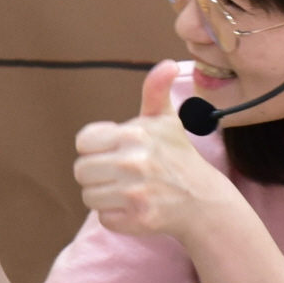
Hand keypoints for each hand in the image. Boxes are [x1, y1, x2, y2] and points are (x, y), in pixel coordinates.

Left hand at [72, 60, 233, 238]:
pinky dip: (116, 216)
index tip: (114, 152)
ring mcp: (135, 193)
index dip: (96, 149)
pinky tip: (135, 207)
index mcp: (134, 134)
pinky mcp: (137, 218)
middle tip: (122, 174)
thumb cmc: (176, 157)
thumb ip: (156, 91)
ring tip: (129, 190)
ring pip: (89, 196)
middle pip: (81, 171)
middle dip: (98, 174)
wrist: (202, 200)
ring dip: (105, 197)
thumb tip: (168, 64)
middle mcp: (133, 162)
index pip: (83, 142)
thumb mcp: (165, 121)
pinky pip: (103, 218)